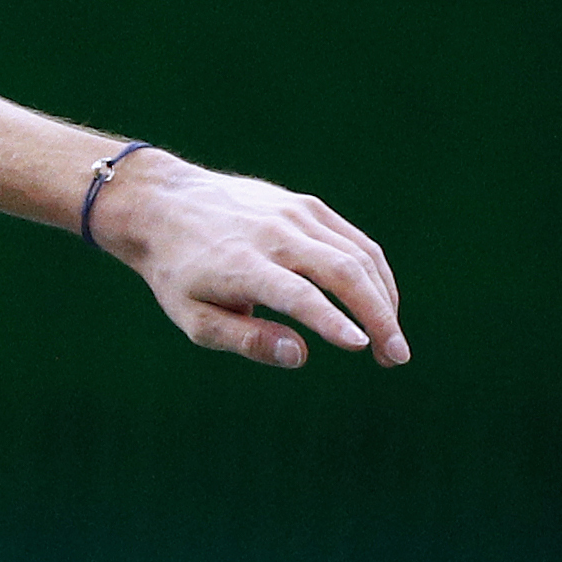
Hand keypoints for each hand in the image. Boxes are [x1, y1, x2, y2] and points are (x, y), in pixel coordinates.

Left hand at [96, 153, 407, 371]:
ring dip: (384, 299)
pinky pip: (354, 240)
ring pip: (359, 254)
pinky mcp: (307, 206)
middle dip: (378, 316)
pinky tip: (380, 304)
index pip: (299, 295)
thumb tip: (300, 356)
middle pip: (343, 272)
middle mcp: (275, 235)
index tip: (363, 347)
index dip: (333, 321)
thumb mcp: (194, 317)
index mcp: (242, 266)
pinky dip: (374, 273)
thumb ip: (246, 339)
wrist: (164, 204)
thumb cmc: (177, 273)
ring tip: (391, 341)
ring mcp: (295, 214)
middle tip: (397, 357)